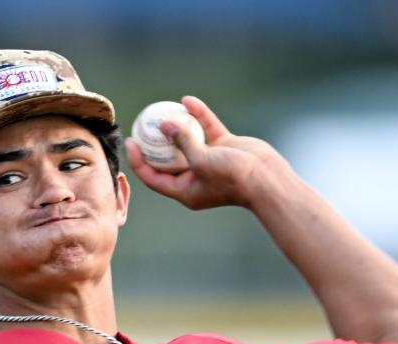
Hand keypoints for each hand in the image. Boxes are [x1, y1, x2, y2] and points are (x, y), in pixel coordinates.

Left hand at [124, 96, 290, 210]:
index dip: (139, 162)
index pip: (153, 177)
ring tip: (162, 109)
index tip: (131, 142)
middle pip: (166, 159)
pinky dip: (198, 116)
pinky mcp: (223, 146)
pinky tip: (187, 100)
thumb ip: (182, 142)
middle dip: (153, 143)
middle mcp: (194, 177)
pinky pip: (206, 129)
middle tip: (141, 124)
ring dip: (176, 126)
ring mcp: (209, 161)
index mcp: (184, 190)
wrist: (266, 179)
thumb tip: (165, 123)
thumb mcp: (202, 161)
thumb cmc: (232, 177)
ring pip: (186, 141)